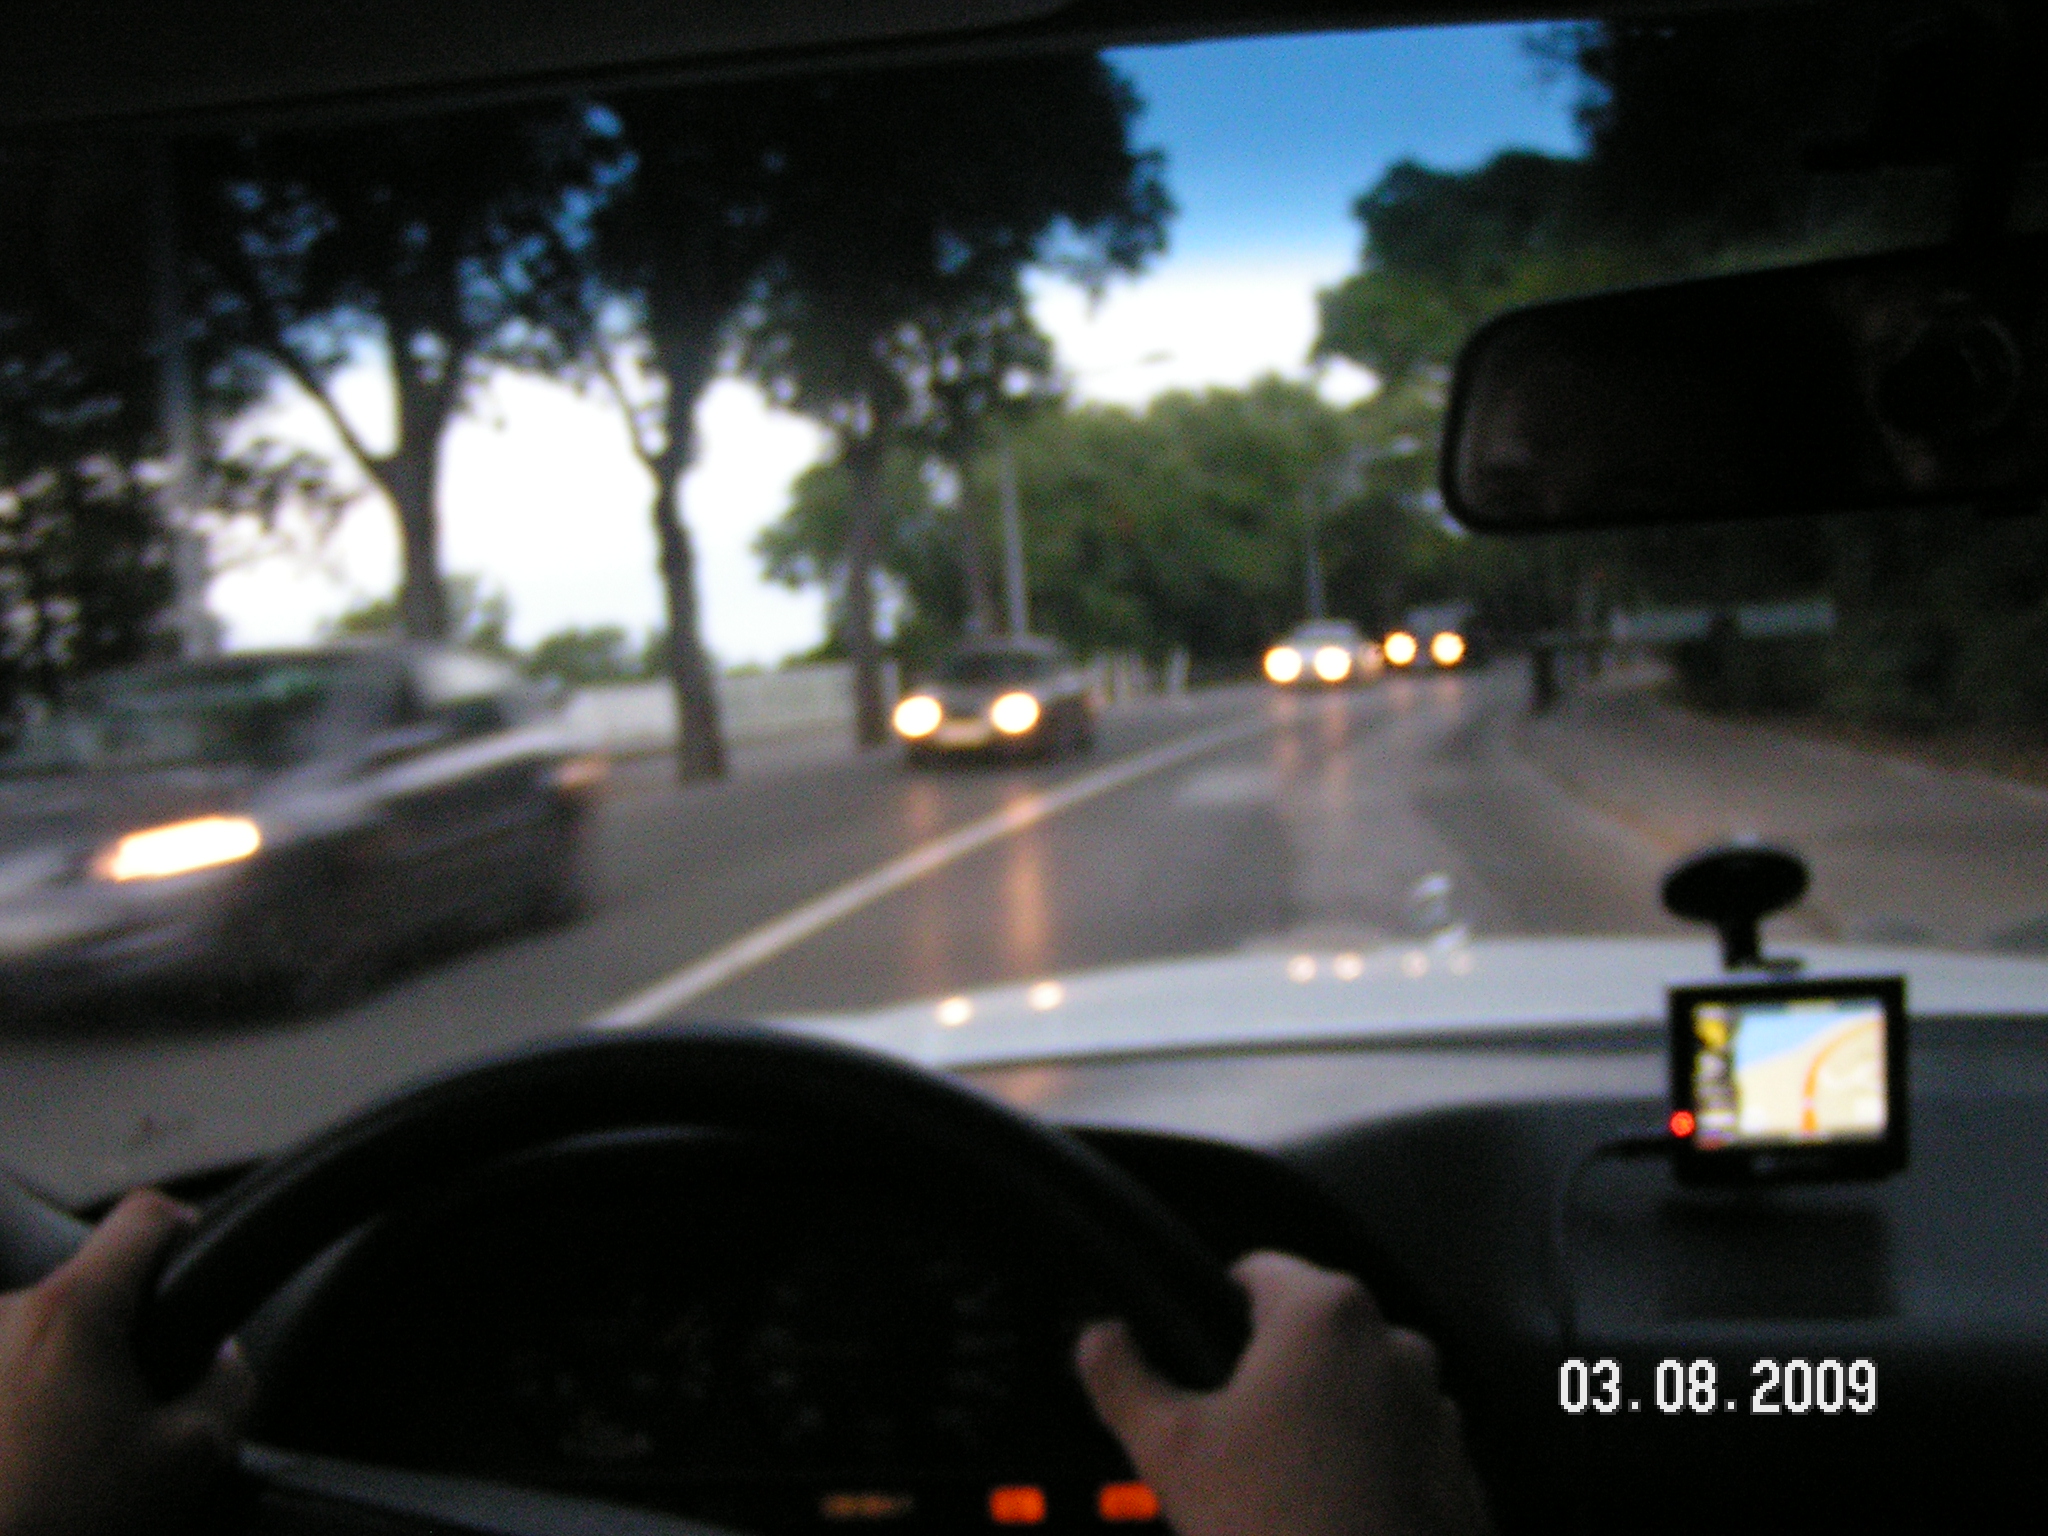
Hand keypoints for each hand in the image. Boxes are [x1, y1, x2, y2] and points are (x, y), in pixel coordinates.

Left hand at [0, 1190, 253, 1535]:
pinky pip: (7, 1373)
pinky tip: (34, 1462)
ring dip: (68, 1374)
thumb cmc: (68, 1521)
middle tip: (142, 1404)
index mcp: (70, 1311)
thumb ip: (228, 1383)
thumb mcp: (191, 1458)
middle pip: (90, 1284)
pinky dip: (25, 1405)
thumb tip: (220, 1357)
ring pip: (42, 1335)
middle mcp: (3, 1316)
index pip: (144, 1217)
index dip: (188, 1227)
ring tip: (76, 1451)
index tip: (199, 1261)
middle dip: (124, 1331)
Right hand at [1076, 1251, 1491, 1535]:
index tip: (1196, 1357)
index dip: (1213, 1309)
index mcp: (1325, 1314)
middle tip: (1229, 1438)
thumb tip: (1099, 1339)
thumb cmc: (1284, 1530)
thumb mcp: (1170, 1450)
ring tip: (1279, 1487)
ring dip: (1319, 1420)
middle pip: (1307, 1334)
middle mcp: (1394, 1344)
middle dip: (1267, 1376)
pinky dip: (1364, 1466)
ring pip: (1354, 1391)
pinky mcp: (1458, 1468)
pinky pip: (1395, 1445)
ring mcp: (1435, 1408)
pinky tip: (1328, 1512)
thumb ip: (1122, 1376)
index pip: (1255, 1270)